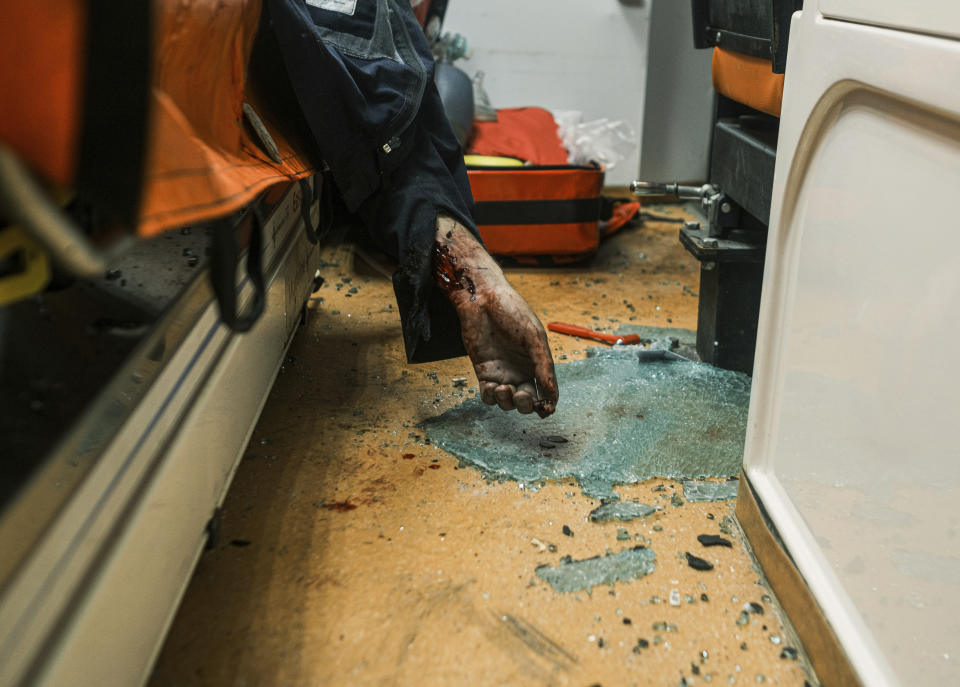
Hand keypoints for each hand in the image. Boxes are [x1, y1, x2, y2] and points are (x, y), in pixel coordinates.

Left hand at [434, 217, 557, 416]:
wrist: (483, 299)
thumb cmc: (512, 312)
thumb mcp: (534, 338)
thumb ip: (543, 366)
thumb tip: (553, 394)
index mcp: (537, 363)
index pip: (545, 391)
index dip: (546, 404)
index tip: (545, 409)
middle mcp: (520, 370)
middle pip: (525, 401)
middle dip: (525, 405)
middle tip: (521, 395)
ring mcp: (501, 372)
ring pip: (506, 402)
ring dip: (506, 402)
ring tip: (503, 388)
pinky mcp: (483, 371)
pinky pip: (487, 395)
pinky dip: (491, 397)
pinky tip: (492, 386)